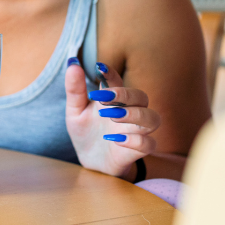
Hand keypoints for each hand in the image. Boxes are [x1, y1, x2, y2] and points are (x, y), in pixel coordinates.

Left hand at [64, 59, 159, 178]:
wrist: (88, 159)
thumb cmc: (85, 131)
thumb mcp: (74, 111)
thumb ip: (75, 90)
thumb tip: (72, 64)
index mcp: (113, 99)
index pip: (118, 81)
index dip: (111, 73)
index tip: (99, 68)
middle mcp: (129, 112)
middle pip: (142, 97)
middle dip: (125, 95)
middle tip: (103, 99)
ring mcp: (136, 131)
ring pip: (153, 118)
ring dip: (134, 115)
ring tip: (111, 117)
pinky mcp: (138, 150)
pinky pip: (149, 144)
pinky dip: (135, 140)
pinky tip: (115, 139)